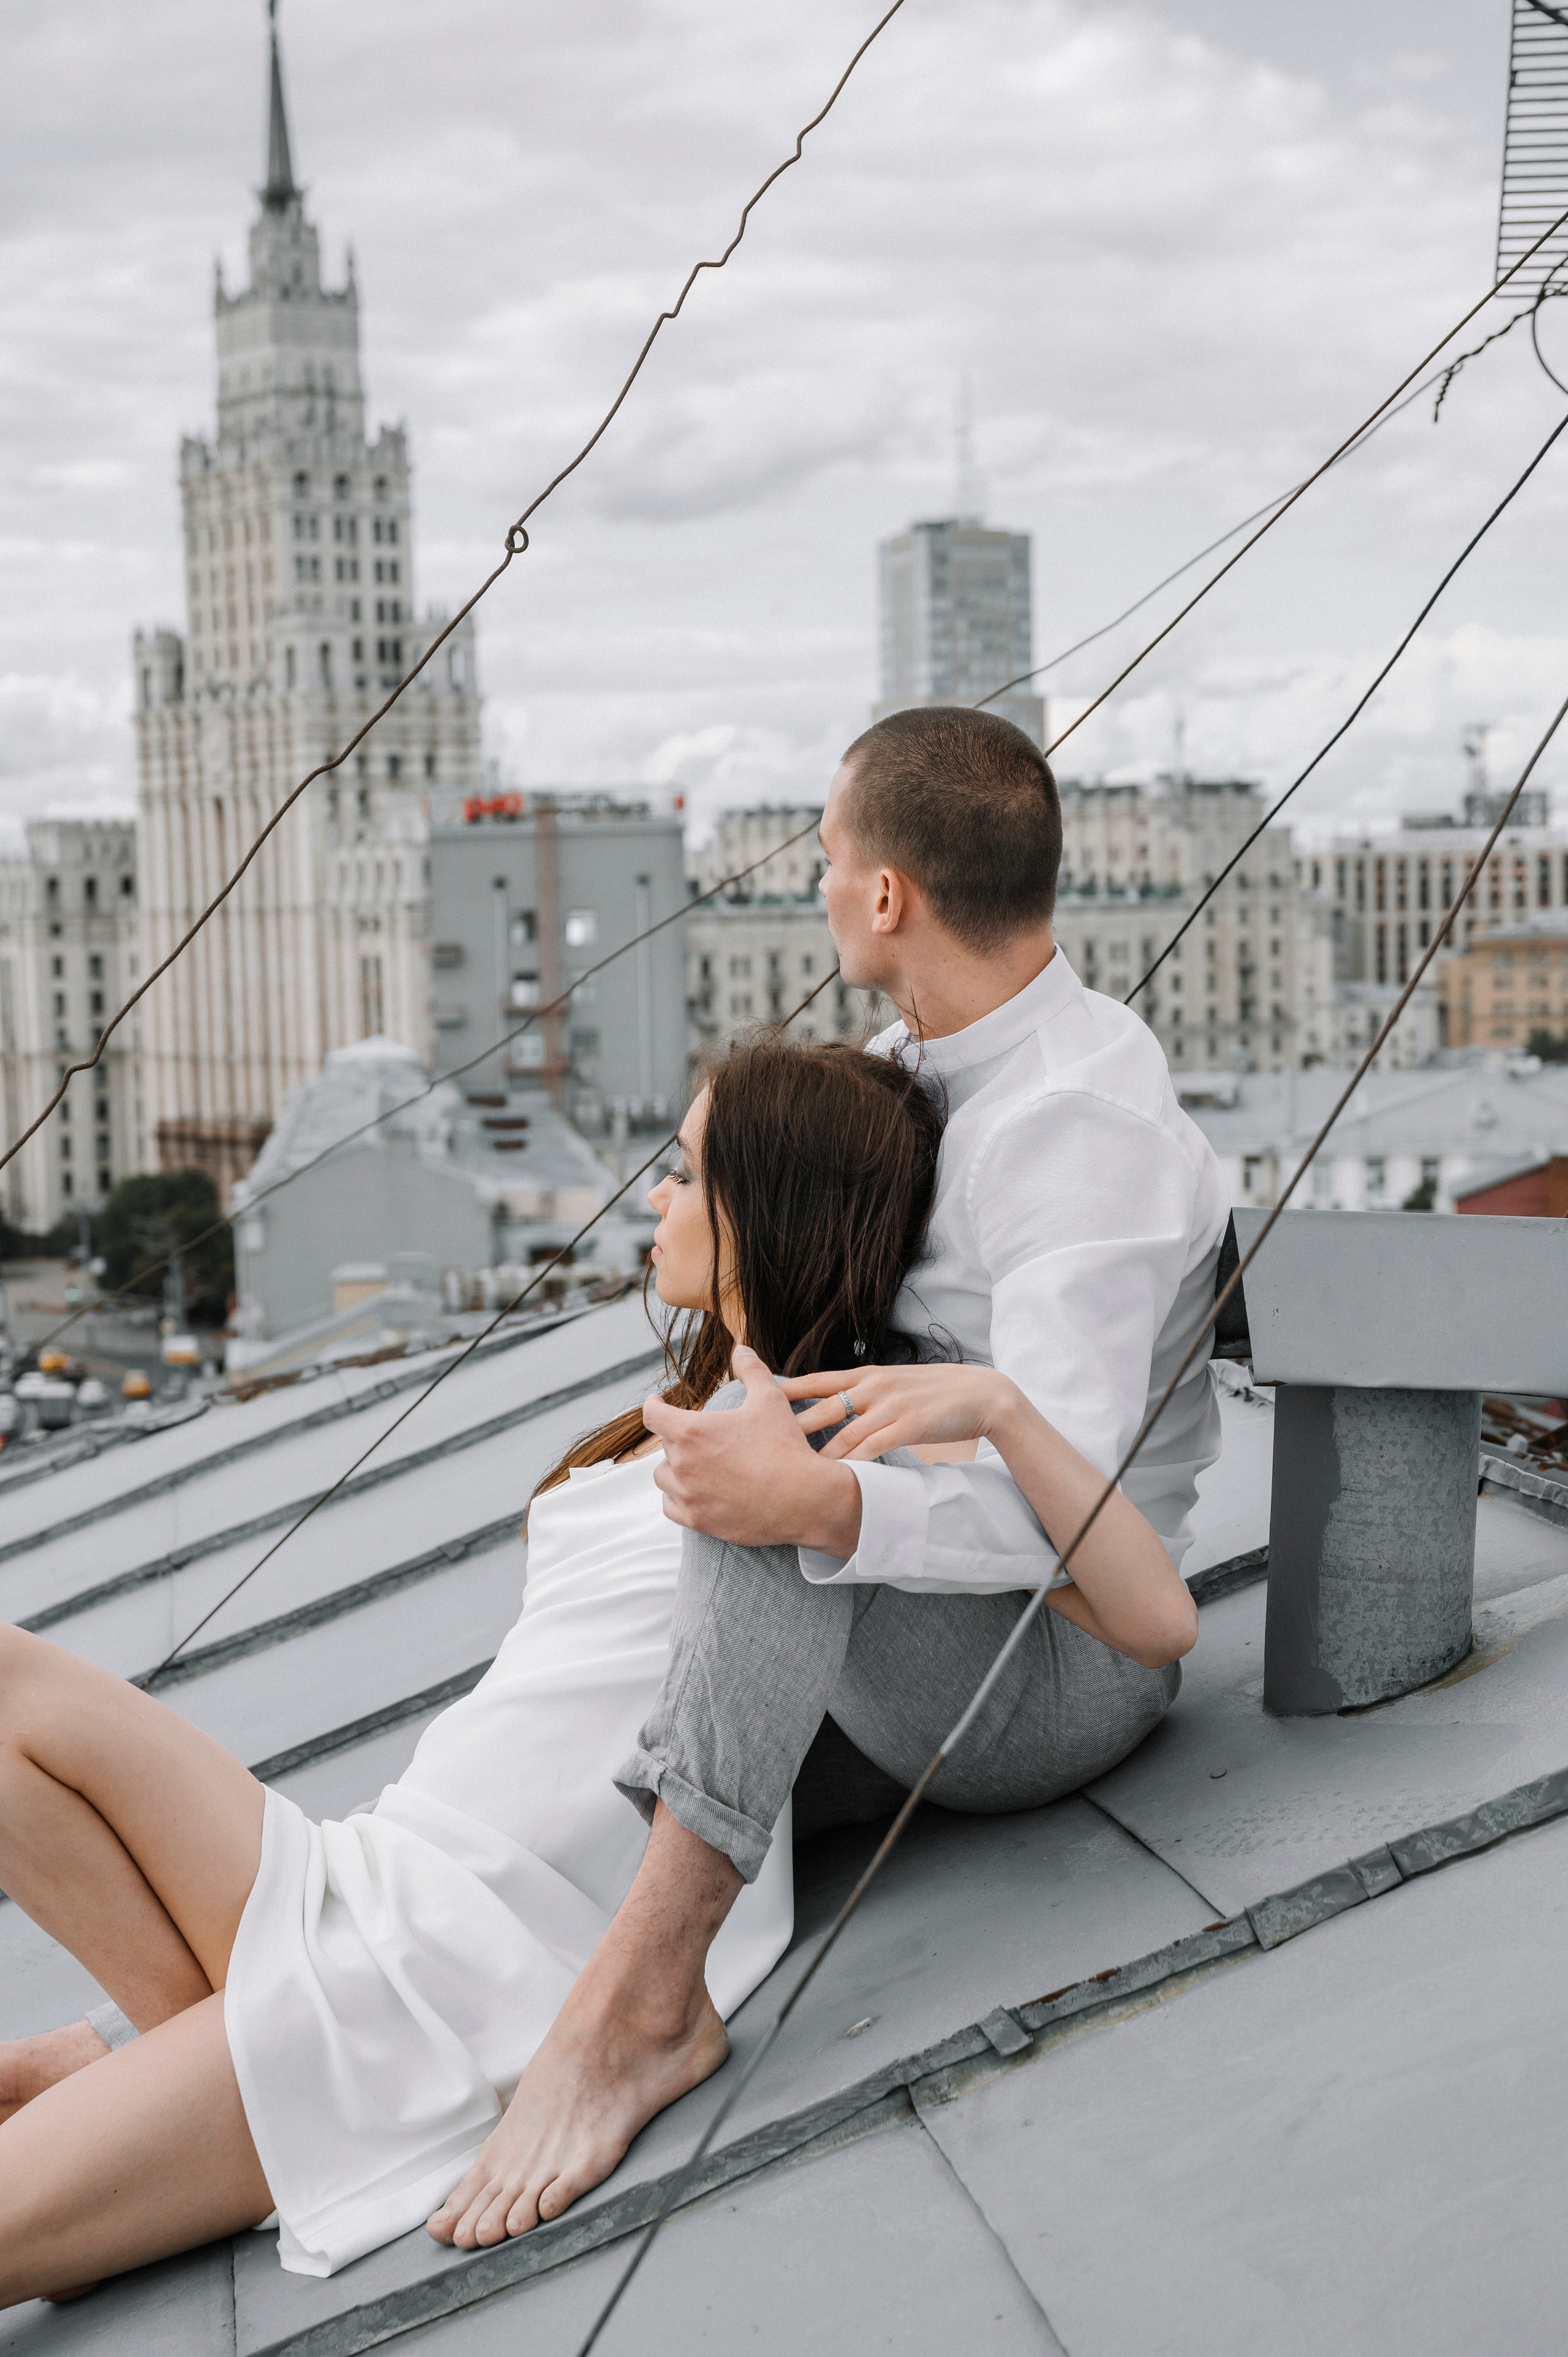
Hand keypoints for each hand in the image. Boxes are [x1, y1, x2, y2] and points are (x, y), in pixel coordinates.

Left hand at [643, 1344, 862, 1554]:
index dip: (654, 1404)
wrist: (805, 1498)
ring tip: (692, 1463)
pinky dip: (677, 1497)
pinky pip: (670, 1506)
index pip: (653, 1414)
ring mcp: (688, 1495)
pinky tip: (691, 1490)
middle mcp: (683, 1464)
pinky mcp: (697, 1520)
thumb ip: (751, 1369)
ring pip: (663, 1477)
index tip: (657, 1402)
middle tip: (698, 1437)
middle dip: (678, 1438)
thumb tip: (740, 1349)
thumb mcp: (770, 1399)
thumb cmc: (786, 1447)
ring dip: (674, 1467)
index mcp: (692, 1431)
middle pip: (664, 1445)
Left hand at [778, 1362, 1019, 1460]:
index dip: (785, 1390)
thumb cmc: (937, 1392)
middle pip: (821, 1408)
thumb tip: (837, 1401)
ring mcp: (891, 1406)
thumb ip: (866, 1392)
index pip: (817, 1381)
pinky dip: (852, 1464)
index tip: (755, 1398)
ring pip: (843, 1433)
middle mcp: (874, 1387)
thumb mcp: (896, 1384)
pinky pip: (872, 1448)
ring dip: (816, 1454)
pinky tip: (834, 1480)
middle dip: (788, 1426)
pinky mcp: (909, 1426)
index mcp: (868, 1375)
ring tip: (786, 1471)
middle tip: (756, 1442)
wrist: (982, 1394)